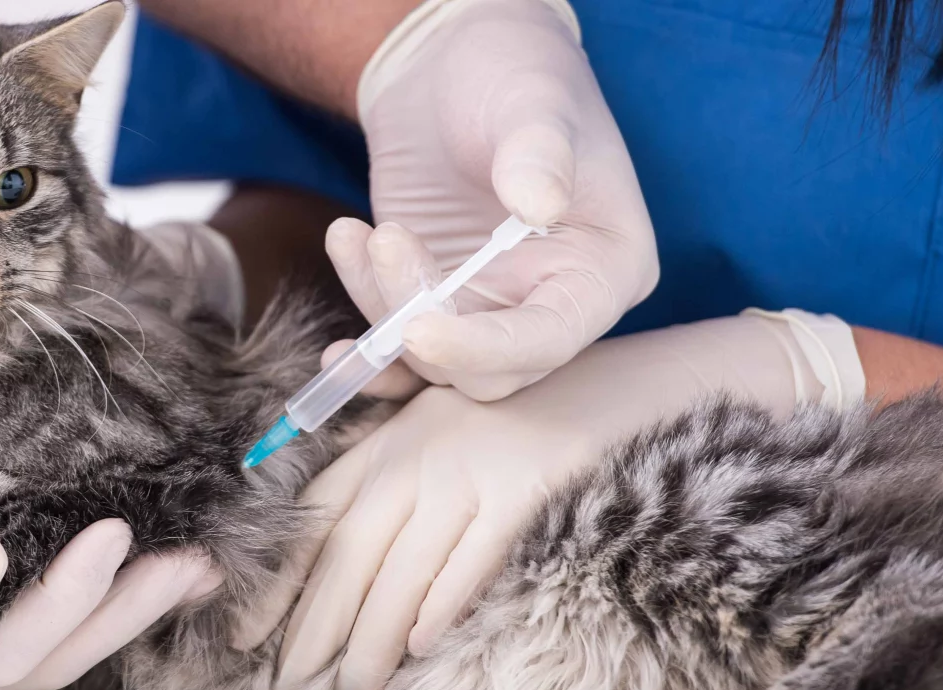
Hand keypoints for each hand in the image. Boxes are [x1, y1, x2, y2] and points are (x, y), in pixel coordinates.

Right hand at [0, 519, 221, 689]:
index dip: (65, 598)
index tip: (113, 533)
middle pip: (40, 661)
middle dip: (122, 612)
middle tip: (190, 558)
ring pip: (44, 652)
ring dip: (120, 612)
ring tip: (188, 567)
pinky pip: (29, 625)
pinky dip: (88, 599)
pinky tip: (134, 567)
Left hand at [242, 310, 863, 689]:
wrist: (620, 387)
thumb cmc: (522, 421)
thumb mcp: (440, 434)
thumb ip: (387, 480)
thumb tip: (334, 562)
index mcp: (389, 440)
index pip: (316, 519)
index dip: (279, 580)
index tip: (246, 634)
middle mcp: (419, 454)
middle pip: (349, 555)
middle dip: (313, 628)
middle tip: (288, 687)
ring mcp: (471, 470)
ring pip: (404, 569)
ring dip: (370, 639)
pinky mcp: (525, 487)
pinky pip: (475, 554)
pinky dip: (444, 600)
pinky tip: (420, 646)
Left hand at [348, 0, 657, 400]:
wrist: (451, 67)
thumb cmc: (511, 73)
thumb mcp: (531, 100)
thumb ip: (538, 151)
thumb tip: (537, 206)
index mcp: (607, 267)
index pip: (552, 337)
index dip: (486, 348)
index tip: (419, 330)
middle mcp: (556, 303)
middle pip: (491, 370)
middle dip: (422, 323)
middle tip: (385, 240)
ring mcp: (495, 309)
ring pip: (435, 362)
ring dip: (383, 311)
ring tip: (356, 233)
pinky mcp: (442, 306)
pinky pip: (404, 355)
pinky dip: (369, 350)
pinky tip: (335, 346)